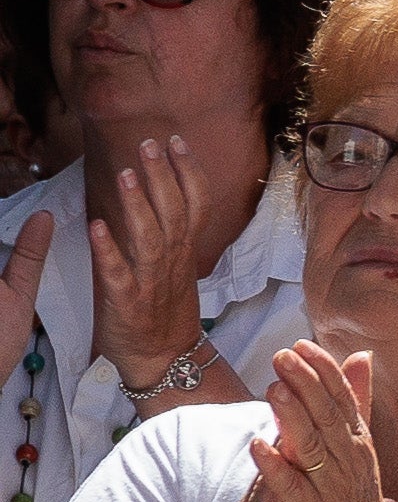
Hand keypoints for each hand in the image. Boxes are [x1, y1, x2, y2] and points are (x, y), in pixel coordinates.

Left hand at [86, 129, 209, 395]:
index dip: (188, 172)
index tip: (176, 142)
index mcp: (184, 252)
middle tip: (150, 144)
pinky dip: (108, 251)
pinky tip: (97, 226)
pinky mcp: (127, 303)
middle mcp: (172, 263)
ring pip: (150, 238)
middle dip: (164, 177)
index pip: (195, 205)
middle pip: (175, 214)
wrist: (165, 360)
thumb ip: (168, 234)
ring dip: (139, 205)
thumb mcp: (175, 268)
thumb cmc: (164, 312)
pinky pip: (118, 274)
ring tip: (126, 173)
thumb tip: (158, 197)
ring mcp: (151, 283)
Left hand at [244, 342, 397, 501]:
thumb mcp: (359, 446)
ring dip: (293, 418)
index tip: (302, 344)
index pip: (342, 400)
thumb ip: (355, 401)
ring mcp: (332, 491)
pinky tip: (258, 446)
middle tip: (283, 355)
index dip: (323, 372)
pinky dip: (277, 468)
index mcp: (356, 445)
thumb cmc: (356, 500)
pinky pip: (292, 490)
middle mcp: (349, 463)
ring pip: (312, 449)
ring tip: (273, 390)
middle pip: (327, 417)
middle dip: (306, 385)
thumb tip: (361, 356)